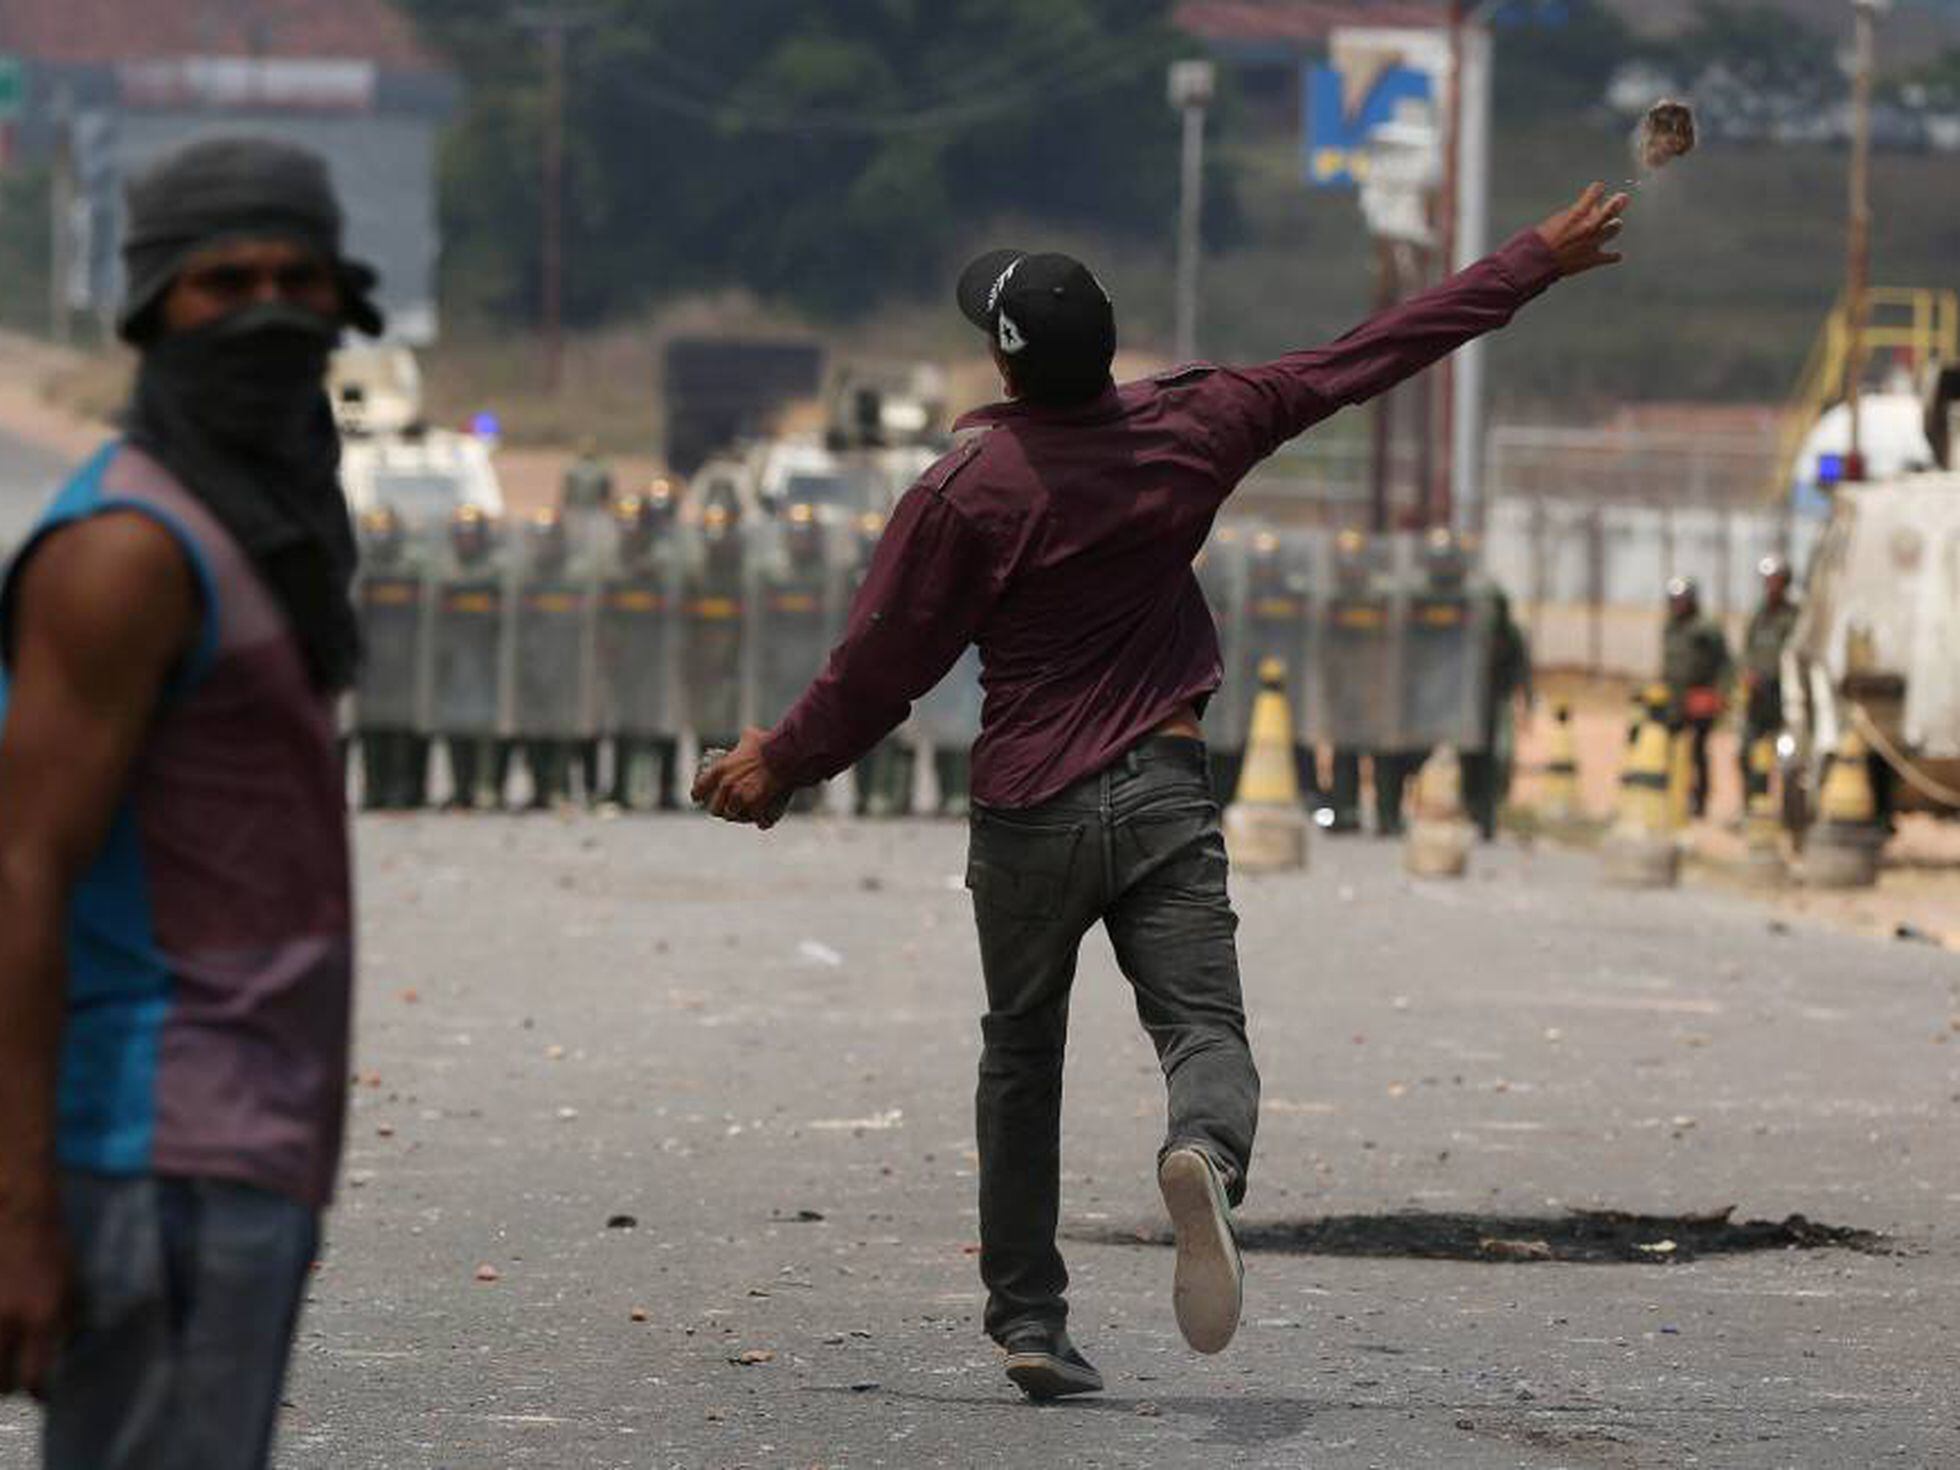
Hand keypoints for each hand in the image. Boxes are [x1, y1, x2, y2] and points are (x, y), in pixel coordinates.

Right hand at [0, 1206, 72, 1399]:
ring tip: (4, 1371)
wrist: (21, 1211)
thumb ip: (62, 1323)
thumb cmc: (50, 1248)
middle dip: (4, 1388)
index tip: (37, 1397)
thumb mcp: (71, 1286)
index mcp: (42, 1315)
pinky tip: (1, 1338)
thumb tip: (55, 1356)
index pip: (34, 1373)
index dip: (35, 1392)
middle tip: (10, 1387)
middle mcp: (9, 1319)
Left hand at [691, 727, 792, 829]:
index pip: (699, 789)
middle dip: (720, 810)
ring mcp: (741, 799)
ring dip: (738, 816)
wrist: (786, 755)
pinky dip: (759, 820)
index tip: (701, 798)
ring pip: (733, 817)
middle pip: (715, 810)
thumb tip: (747, 736)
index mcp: (720, 770)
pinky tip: (761, 820)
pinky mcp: (756, 808)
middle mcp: (726, 787)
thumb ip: (744, 739)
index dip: (699, 795)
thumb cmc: (768, 743)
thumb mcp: (750, 736)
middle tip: (727, 808)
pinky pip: (755, 820)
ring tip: (744, 814)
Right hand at [1535, 183, 1628, 276]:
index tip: (1598, 187)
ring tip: (1617, 224)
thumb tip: (1584, 212)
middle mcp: (1589, 226)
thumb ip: (1572, 214)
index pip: (1594, 193)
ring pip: (1613, 230)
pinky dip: (1614, 256)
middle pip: (1610, 210)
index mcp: (1578, 213)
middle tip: (1622, 197)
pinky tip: (1617, 255)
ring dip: (1615, 226)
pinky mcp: (1592, 259)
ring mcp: (1593, 242)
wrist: (1538, 262)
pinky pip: (1609, 257)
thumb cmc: (1541, 240)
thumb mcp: (1555, 220)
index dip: (1596, 190)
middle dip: (1617, 203)